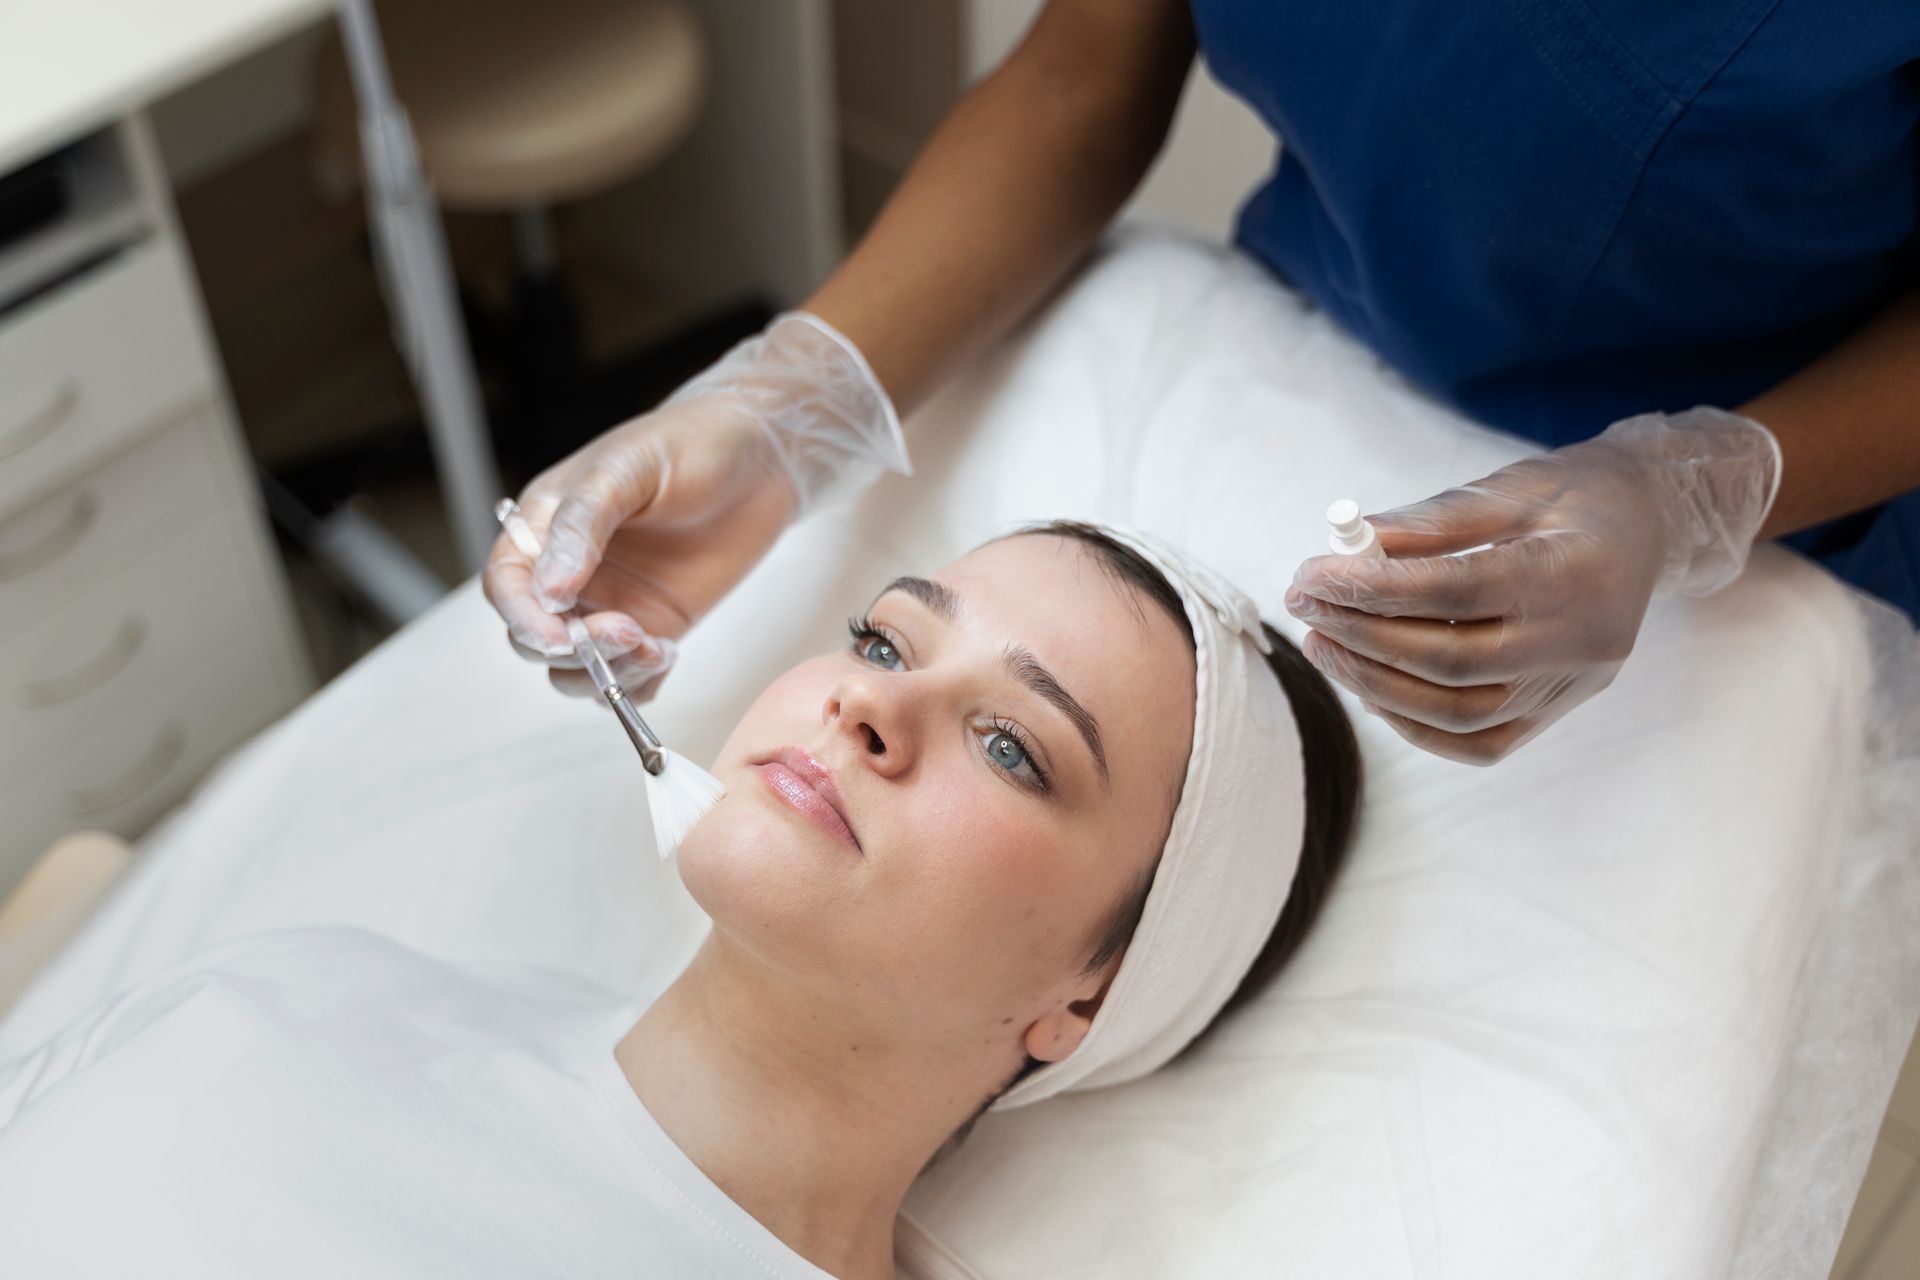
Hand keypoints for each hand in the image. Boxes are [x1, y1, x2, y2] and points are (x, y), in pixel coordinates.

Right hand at [483, 312, 909, 699]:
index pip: (507, 587)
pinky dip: (640, 683)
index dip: (524, 618)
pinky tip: (668, 653)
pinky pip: (629, 677)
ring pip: (578, 669)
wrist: (762, 457)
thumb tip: (547, 590)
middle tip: (628, 632)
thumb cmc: (690, 444)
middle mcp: (571, 572)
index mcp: (545, 526)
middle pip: (537, 638)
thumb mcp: (626, 470)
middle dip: (574, 650)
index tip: (562, 637)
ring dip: (607, 674)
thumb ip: (582, 525)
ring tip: (654, 648)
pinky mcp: (654, 626)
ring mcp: (611, 603)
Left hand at [1284, 407, 1781, 763]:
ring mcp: (1573, 685)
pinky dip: (1414, 723)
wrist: (1649, 526)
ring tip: (1324, 643)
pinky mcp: (1560, 710)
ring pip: (1458, 712)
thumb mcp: (1510, 487)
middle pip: (1449, 661)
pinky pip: (1478, 741)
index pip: (1455, 592)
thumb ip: (1432, 522)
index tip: (1313, 574)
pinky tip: (1370, 684)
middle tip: (1305, 606)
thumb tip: (1350, 547)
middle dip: (1361, 636)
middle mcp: (1582, 640)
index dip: (1373, 588)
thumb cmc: (1575, 496)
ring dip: (1375, 684)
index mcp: (1577, 570)